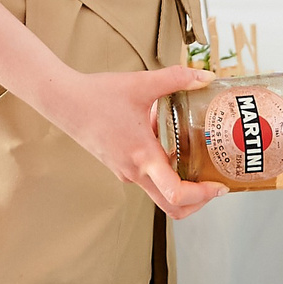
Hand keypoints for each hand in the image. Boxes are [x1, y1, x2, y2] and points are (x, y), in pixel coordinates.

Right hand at [37, 64, 223, 219]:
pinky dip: (163, 171)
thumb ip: (176, 79)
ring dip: (181, 186)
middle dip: (198, 202)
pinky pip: (147, 178)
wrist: (63, 101)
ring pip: (159, 193)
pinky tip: (169, 144)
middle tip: (214, 186)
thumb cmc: (98, 95)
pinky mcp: (118, 166)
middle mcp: (135, 172)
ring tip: (198, 163)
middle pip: (172, 206)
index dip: (203, 196)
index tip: (219, 186)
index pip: (177, 194)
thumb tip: (206, 76)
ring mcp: (125, 172)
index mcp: (143, 156)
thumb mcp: (142, 84)